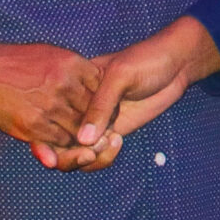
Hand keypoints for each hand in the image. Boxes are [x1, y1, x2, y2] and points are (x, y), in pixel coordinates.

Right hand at [0, 43, 100, 147]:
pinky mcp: (33, 125)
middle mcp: (63, 84)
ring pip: (80, 129)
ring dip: (80, 134)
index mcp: (72, 64)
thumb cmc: (17, 64)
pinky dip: (63, 142)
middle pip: (94, 111)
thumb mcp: (50, 55)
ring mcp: (49, 106)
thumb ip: (76, 69)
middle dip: (96, 120)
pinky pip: (61, 140)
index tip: (101, 107)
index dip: (103, 100)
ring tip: (79, 134)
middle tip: (96, 127)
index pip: (102, 88)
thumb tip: (101, 80)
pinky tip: (57, 135)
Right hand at [44, 17, 219, 171]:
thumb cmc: (145, 60)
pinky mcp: (113, 131)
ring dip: (86, 159)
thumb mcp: (120, 76)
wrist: (175, 64)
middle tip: (87, 154)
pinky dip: (103, 157)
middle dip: (67, 155)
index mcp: (72, 87)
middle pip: (58, 142)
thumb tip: (82, 140)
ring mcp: (96, 122)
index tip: (50, 154)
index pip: (49, 117)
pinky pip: (98, 154)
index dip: (44, 140)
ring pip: (77, 152)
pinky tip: (117, 142)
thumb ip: (101, 105)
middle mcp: (79, 107)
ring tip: (106, 147)